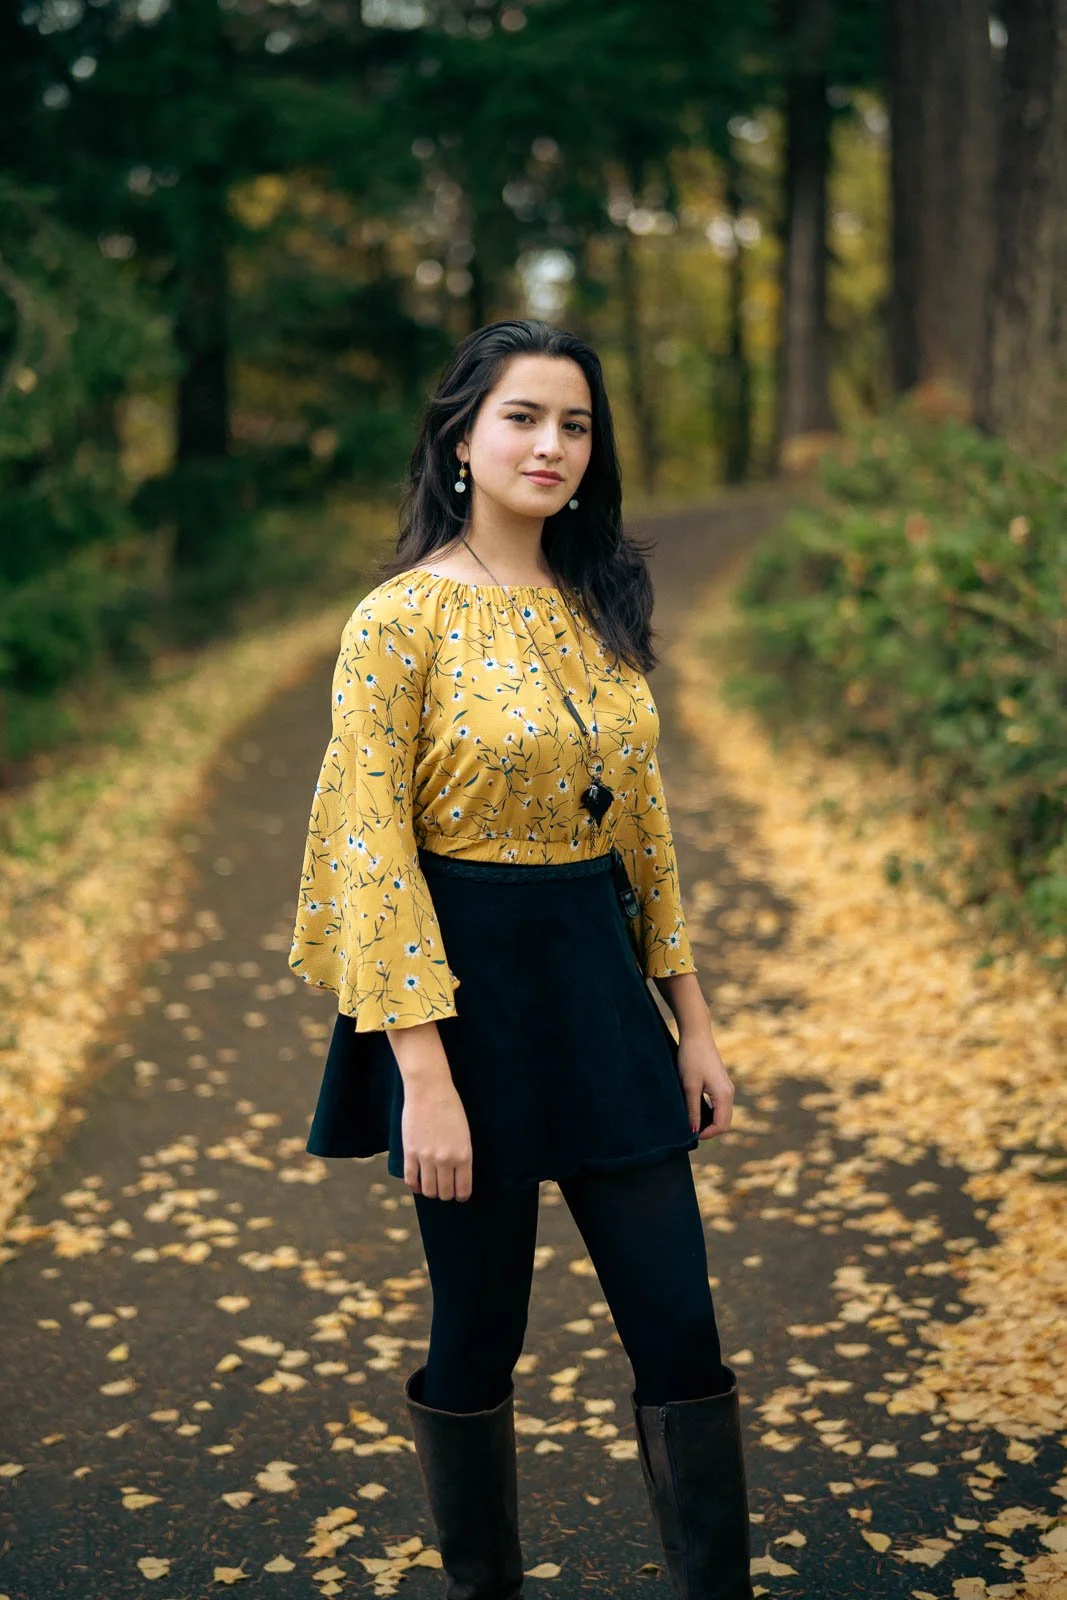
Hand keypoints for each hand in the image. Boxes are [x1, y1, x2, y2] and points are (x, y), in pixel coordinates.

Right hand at [401, 1076, 473, 1199]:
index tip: (458, 1194)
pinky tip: (418, 1183)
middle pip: (445, 1193)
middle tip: (444, 1189)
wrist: (430, 1090)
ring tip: (431, 1186)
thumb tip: (456, 1177)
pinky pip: (411, 1179)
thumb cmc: (450, 1108)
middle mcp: (446, 1159)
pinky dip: (415, 1186)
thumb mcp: (464, 1134)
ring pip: (428, 1191)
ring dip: (430, 1192)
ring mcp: (426, 1157)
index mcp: (464, 1155)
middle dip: (445, 1195)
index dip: (460, 1196)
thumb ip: (461, 1156)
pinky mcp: (410, 1152)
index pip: (463, 1190)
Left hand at [676, 1031, 734, 1140]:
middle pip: (724, 1122)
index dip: (707, 1134)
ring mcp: (727, 1087)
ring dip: (709, 1122)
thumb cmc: (691, 1058)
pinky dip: (710, 1113)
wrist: (696, 1034)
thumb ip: (692, 1110)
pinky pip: (719, 1105)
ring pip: (722, 1114)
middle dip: (709, 1130)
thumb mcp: (689, 1086)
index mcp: (724, 1095)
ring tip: (691, 1123)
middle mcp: (729, 1092)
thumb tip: (692, 1131)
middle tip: (690, 1132)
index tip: (690, 1135)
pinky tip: (696, 1111)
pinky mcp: (721, 1083)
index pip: (721, 1125)